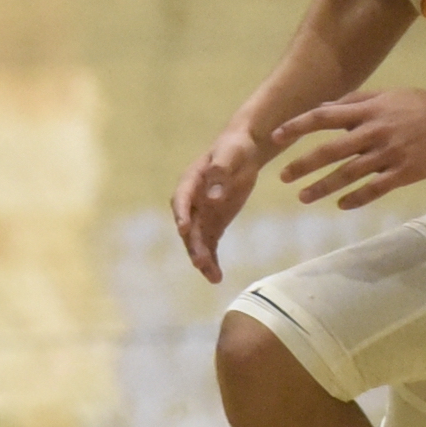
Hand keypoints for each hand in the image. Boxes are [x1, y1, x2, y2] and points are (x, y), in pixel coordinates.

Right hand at [171, 123, 266, 282]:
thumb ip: (221, 174)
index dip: (182, 214)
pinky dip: (212, 260)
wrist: (243, 151)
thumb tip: (213, 198)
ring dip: (203, 258)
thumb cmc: (234, 148)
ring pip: (198, 240)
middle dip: (194, 245)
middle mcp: (192, 201)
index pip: (182, 199)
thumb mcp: (230, 155)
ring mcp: (202, 213)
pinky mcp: (214, 222)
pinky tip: (217, 277)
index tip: (183, 229)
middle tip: (201, 262)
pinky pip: (210, 244)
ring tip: (213, 277)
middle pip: (189, 226)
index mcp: (191, 181)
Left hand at [272, 87, 425, 210]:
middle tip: (283, 176)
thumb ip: (353, 102)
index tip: (275, 137)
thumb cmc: (418, 104)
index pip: (323, 117)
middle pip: (331, 150)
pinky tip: (341, 205)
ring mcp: (390, 154)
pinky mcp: (405, 172)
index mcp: (367, 111)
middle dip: (303, 164)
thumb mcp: (385, 95)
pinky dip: (356, 198)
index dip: (297, 126)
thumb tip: (321, 109)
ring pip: (349, 173)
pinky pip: (376, 188)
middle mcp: (374, 132)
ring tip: (303, 196)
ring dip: (323, 186)